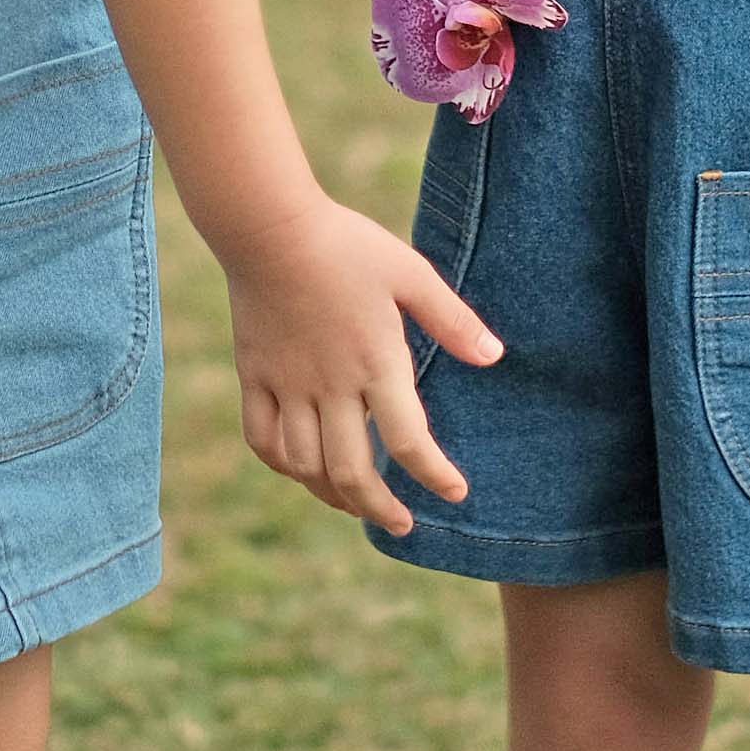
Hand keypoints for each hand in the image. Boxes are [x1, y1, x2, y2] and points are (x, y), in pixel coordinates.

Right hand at [224, 192, 500, 530]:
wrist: (268, 225)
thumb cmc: (347, 245)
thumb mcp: (410, 273)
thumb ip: (451, 319)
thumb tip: (494, 355)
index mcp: (376, 362)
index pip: (409, 443)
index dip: (435, 476)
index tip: (455, 492)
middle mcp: (330, 385)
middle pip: (352, 472)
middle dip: (380, 510)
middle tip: (401, 524)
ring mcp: (287, 384)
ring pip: (304, 466)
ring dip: (333, 495)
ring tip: (355, 504)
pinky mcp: (254, 376)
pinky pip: (262, 439)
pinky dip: (283, 465)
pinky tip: (302, 470)